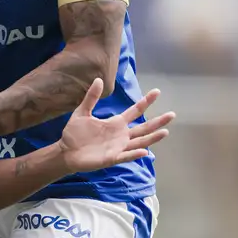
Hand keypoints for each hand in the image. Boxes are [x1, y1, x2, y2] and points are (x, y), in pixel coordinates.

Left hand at [59, 79, 174, 173]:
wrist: (66, 151)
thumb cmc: (75, 133)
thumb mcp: (82, 112)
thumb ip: (91, 97)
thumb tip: (99, 79)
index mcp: (115, 123)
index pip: (135, 111)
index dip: (146, 102)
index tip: (157, 92)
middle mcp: (121, 135)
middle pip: (144, 127)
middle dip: (158, 121)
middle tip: (172, 114)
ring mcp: (118, 147)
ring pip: (140, 142)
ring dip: (152, 138)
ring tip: (165, 131)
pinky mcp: (112, 158)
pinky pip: (126, 155)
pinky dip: (135, 154)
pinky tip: (145, 151)